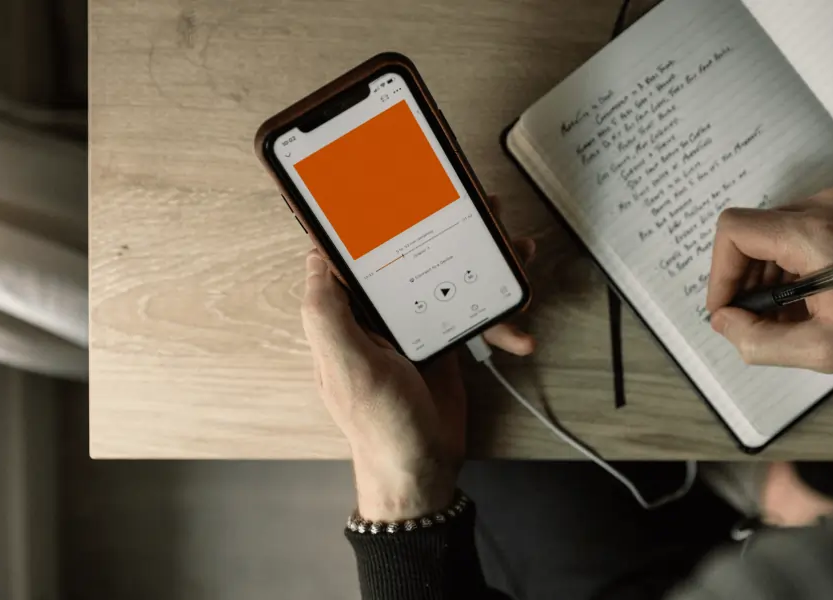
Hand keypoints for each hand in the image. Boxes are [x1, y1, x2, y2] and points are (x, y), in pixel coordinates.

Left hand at [301, 223, 534, 521]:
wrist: (423, 469)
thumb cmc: (378, 425)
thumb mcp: (346, 365)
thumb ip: (326, 311)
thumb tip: (315, 256)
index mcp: (347, 313)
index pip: (356, 252)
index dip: (374, 218)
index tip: (397, 188)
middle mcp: (378, 314)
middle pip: (412, 255)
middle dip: (446, 231)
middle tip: (478, 210)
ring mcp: (414, 326)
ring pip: (448, 277)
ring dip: (483, 264)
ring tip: (514, 250)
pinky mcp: (444, 341)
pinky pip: (472, 312)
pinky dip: (497, 318)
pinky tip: (517, 329)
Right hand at [705, 187, 832, 373]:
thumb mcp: (825, 350)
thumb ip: (759, 340)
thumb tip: (725, 322)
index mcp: (816, 234)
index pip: (735, 231)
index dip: (720, 273)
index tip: (728, 310)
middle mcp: (828, 205)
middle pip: (755, 230)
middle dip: (746, 279)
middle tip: (758, 321)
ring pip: (779, 230)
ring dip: (771, 272)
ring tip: (789, 316)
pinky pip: (807, 228)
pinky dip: (797, 262)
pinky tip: (813, 298)